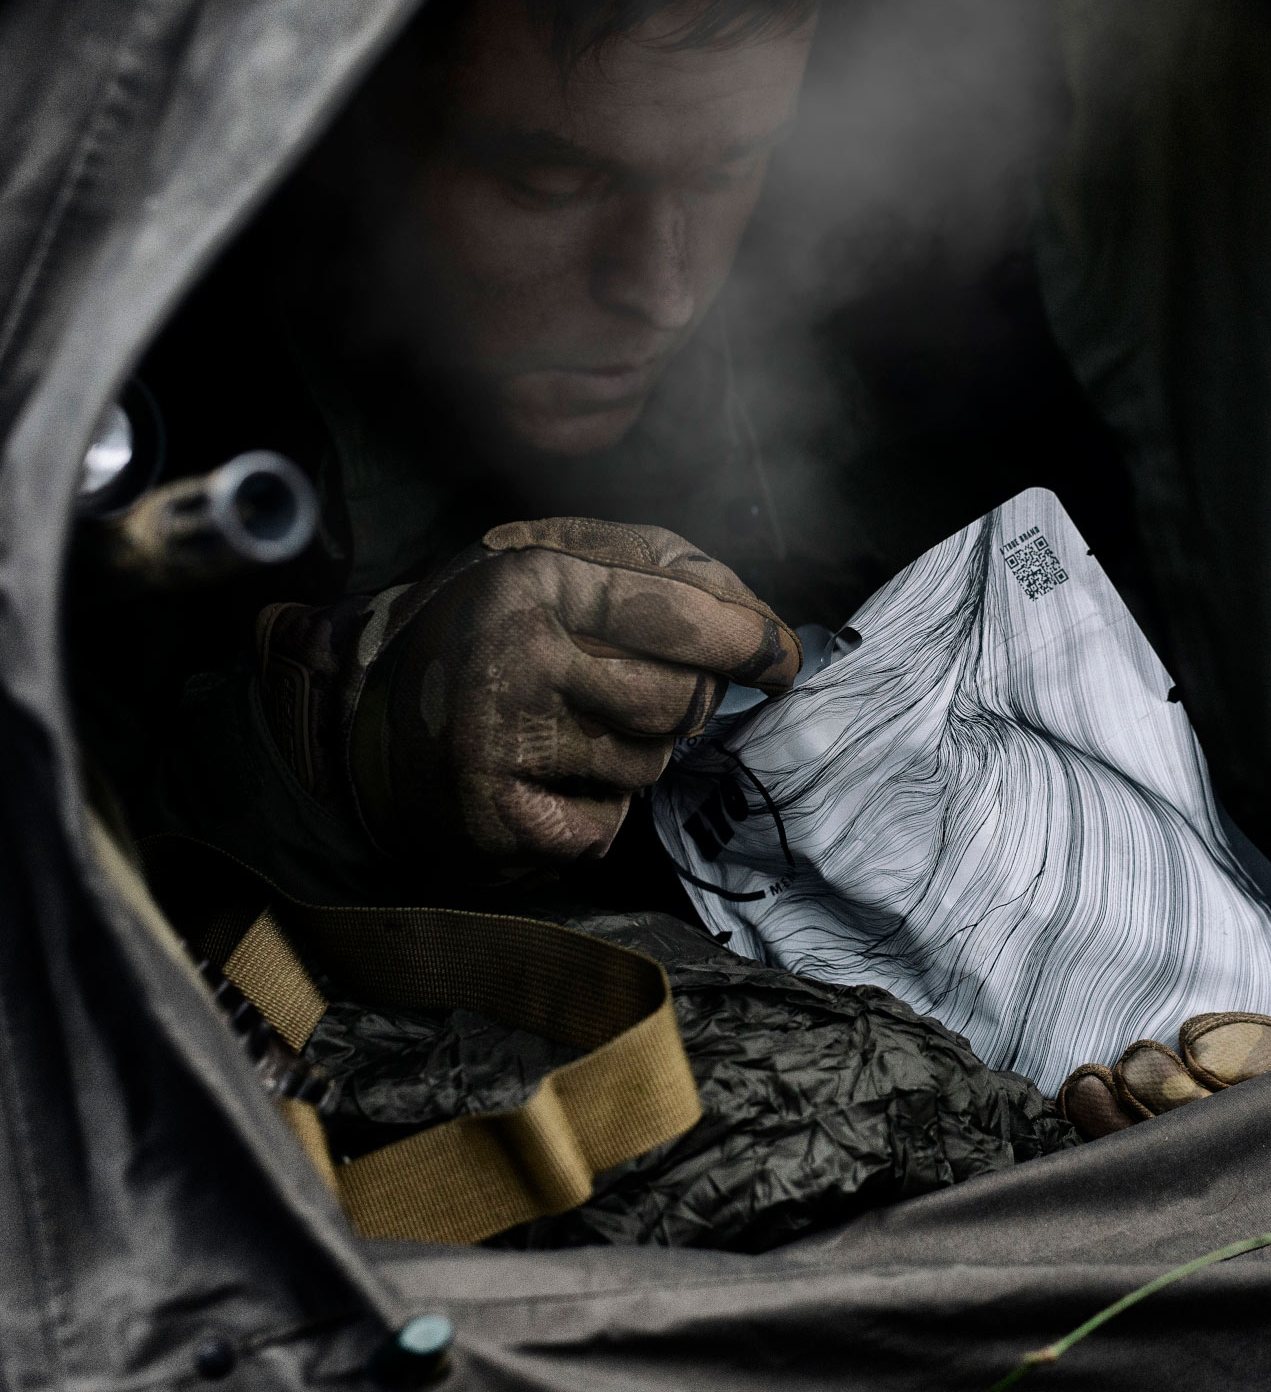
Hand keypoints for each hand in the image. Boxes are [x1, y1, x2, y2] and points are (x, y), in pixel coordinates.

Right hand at [259, 517, 799, 867]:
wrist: (363, 719)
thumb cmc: (492, 637)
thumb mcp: (562, 567)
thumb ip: (665, 575)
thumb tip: (771, 631)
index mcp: (537, 581)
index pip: (682, 615)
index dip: (751, 641)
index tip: (785, 659)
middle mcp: (518, 655)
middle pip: (681, 697)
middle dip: (682, 702)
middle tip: (627, 694)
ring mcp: (503, 739)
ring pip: (649, 762)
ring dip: (633, 756)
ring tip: (567, 733)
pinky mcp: (496, 814)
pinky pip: (607, 824)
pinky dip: (593, 812)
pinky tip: (544, 783)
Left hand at [1058, 894, 1270, 1137]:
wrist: (1152, 934)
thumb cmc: (1247, 937)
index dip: (1252, 1061)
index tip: (1196, 1038)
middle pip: (1238, 1128)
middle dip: (1183, 1099)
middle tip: (1136, 1061)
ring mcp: (1211, 1140)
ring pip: (1183, 1149)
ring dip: (1138, 1117)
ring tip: (1099, 1075)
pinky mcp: (1152, 1146)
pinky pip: (1133, 1152)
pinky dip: (1103, 1125)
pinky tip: (1079, 1088)